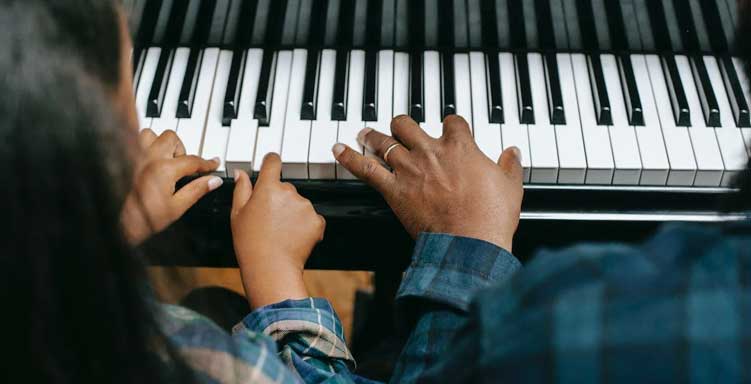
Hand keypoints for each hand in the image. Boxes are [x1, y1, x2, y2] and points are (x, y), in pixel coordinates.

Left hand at [121, 129, 221, 244]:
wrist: (115, 225)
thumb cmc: (141, 220)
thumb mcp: (176, 208)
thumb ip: (196, 191)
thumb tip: (213, 181)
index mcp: (164, 170)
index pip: (193, 160)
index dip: (206, 163)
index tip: (213, 164)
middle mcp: (148, 158)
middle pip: (172, 138)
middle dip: (182, 150)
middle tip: (183, 166)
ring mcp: (133, 156)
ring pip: (151, 134)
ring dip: (161, 143)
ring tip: (165, 158)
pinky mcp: (122, 159)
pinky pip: (134, 142)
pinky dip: (144, 146)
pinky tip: (148, 159)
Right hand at [231, 153, 325, 308]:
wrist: (271, 268)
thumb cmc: (251, 243)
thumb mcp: (237, 214)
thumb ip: (241, 189)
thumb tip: (241, 173)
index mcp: (268, 188)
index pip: (273, 161)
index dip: (271, 162)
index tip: (271, 165)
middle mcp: (289, 192)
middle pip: (286, 187)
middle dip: (279, 198)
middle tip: (268, 219)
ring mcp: (305, 206)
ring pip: (299, 203)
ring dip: (292, 212)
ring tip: (280, 231)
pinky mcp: (317, 221)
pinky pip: (312, 218)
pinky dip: (305, 225)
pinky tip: (292, 236)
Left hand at [332, 115, 522, 250]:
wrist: (470, 243)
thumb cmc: (491, 217)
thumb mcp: (510, 187)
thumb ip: (510, 166)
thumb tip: (513, 152)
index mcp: (461, 147)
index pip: (452, 122)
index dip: (450, 124)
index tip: (450, 129)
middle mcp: (431, 152)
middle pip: (408, 125)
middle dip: (402, 125)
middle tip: (398, 128)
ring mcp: (410, 169)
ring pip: (384, 141)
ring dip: (373, 136)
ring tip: (365, 132)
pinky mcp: (394, 190)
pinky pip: (365, 168)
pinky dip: (350, 158)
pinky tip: (338, 149)